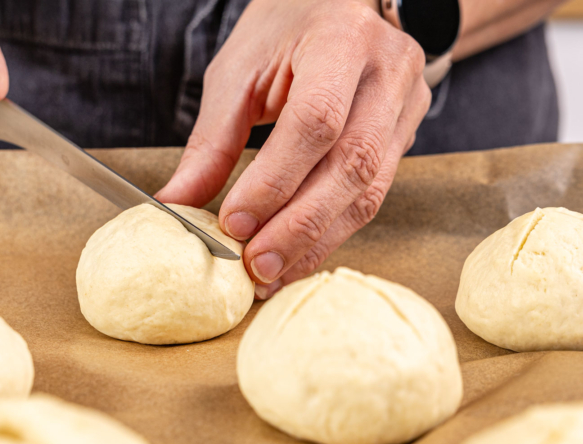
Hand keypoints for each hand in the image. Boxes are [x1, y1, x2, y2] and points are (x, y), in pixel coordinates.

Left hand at [157, 0, 430, 298]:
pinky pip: (372, 196)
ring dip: (317, 241)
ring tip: (272, 275)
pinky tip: (297, 257)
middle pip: (352, 164)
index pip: (315, 121)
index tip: (234, 223)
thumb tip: (176, 203)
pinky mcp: (407, 134)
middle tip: (254, 266)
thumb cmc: (281, 31)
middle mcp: (388, 72)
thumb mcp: (236, 74)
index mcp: (343, 39)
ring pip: (369, 190)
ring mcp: (407, 104)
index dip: (275, 180)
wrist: (336, 5)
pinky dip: (330, 233)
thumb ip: (211, 142)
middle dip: (299, 226)